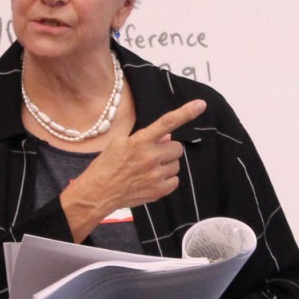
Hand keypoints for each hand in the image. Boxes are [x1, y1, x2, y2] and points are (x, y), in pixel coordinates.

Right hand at [61, 99, 206, 240]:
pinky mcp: (158, 191)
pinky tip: (151, 180)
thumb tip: (167, 136)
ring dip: (166, 165)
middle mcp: (151, 156)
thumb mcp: (120, 143)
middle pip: (177, 148)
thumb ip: (146, 137)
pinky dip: (166, 179)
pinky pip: (174, 180)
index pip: (168, 122)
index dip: (186, 113)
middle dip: (167, 150)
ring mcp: (156, 175)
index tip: (201, 105)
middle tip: (152, 155)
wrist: (97, 193)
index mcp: (141, 141)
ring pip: (176, 164)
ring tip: (147, 169)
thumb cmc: (106, 165)